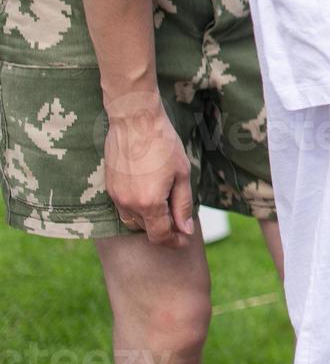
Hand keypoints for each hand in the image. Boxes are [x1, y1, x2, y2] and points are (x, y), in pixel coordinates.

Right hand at [103, 99, 193, 247]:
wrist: (135, 121)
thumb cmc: (163, 144)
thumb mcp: (181, 174)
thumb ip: (183, 205)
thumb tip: (185, 230)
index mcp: (149, 203)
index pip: (160, 236)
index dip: (174, 242)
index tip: (185, 239)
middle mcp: (128, 204)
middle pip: (147, 230)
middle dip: (165, 229)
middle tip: (181, 220)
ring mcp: (116, 197)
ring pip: (134, 221)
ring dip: (150, 219)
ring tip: (167, 204)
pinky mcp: (109, 187)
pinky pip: (123, 208)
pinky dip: (138, 208)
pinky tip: (151, 193)